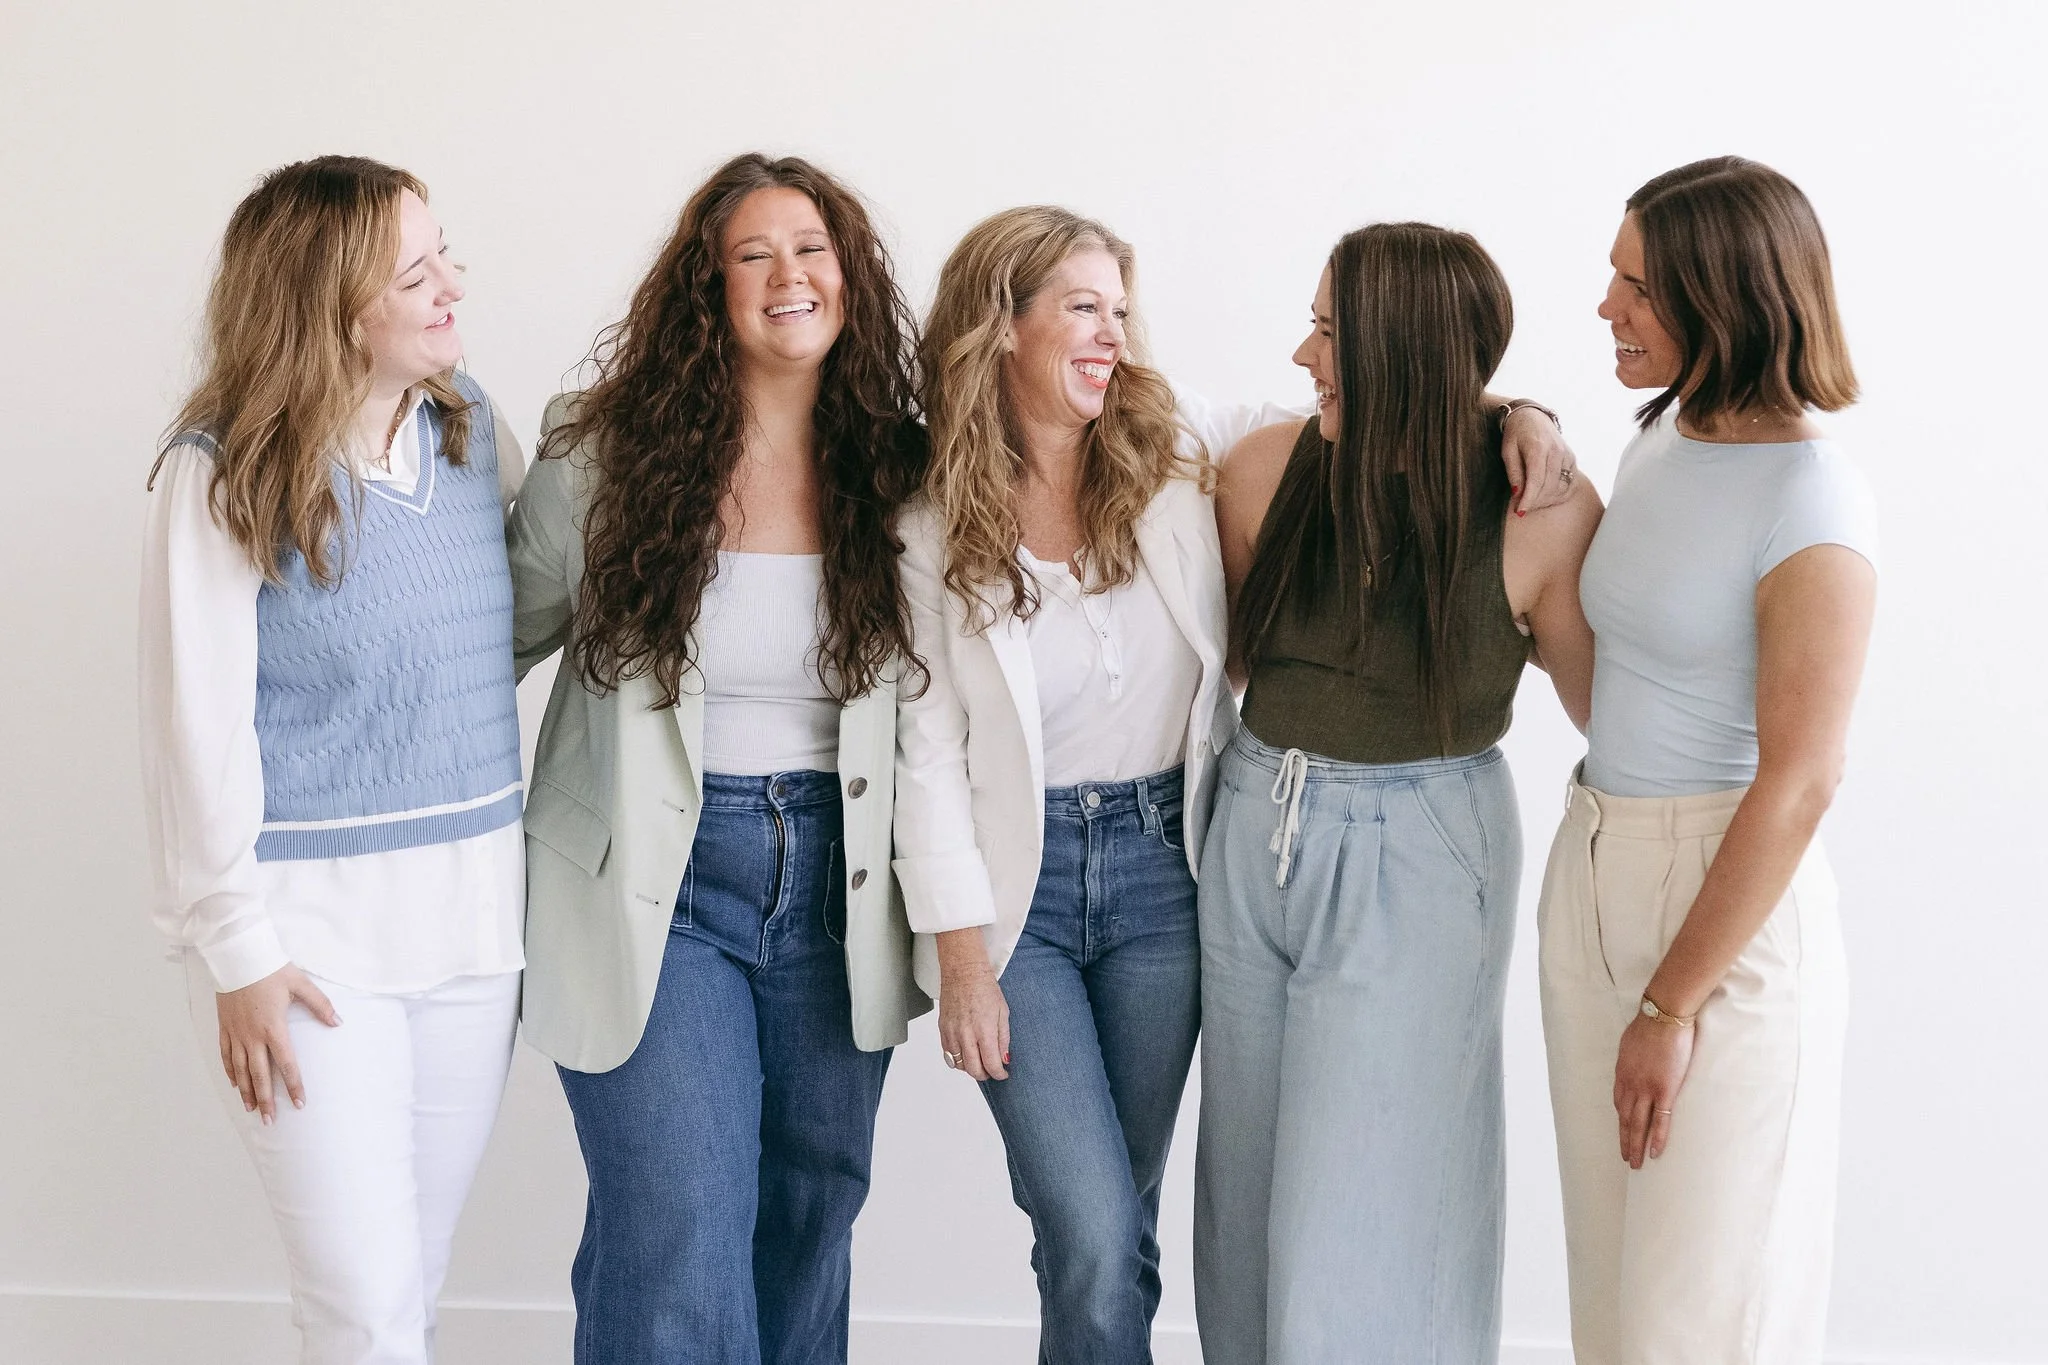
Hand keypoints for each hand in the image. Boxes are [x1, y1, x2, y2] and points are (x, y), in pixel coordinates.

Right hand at [215, 965, 340, 1122]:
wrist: (237, 958)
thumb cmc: (270, 969)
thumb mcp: (300, 984)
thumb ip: (320, 1004)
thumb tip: (338, 1022)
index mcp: (274, 1028)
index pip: (287, 1064)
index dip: (293, 1086)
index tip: (299, 1104)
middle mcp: (253, 1036)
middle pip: (260, 1075)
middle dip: (267, 1100)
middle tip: (271, 1121)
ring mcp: (236, 1034)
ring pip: (241, 1070)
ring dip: (247, 1092)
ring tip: (252, 1110)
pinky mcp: (224, 1028)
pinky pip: (226, 1055)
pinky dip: (231, 1072)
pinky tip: (235, 1084)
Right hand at [935, 929, 1008, 1080]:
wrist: (963, 972)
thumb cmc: (985, 988)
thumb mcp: (1003, 1012)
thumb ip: (1003, 1038)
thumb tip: (1004, 1058)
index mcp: (984, 1029)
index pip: (991, 1064)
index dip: (999, 1073)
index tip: (1003, 1073)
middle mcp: (966, 1034)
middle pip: (973, 1069)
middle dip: (985, 1075)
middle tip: (992, 1071)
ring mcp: (952, 1032)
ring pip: (958, 1065)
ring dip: (970, 1068)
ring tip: (980, 1061)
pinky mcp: (942, 1029)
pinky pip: (948, 1055)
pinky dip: (957, 1060)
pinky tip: (967, 1054)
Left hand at [1502, 406, 1578, 514]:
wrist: (1533, 417)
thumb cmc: (1516, 434)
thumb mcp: (1508, 451)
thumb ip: (1514, 473)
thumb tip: (1518, 495)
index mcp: (1538, 448)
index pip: (1536, 480)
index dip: (1528, 499)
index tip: (1519, 512)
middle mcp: (1557, 452)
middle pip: (1549, 487)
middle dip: (1535, 502)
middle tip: (1522, 508)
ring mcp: (1567, 455)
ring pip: (1561, 488)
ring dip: (1546, 501)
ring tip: (1532, 503)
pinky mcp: (1572, 460)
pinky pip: (1570, 484)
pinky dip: (1559, 495)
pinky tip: (1547, 498)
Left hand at [1613, 1014, 1694, 1168]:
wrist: (1663, 1017)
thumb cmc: (1649, 1025)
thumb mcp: (1630, 1043)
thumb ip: (1632, 1057)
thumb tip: (1635, 1062)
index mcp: (1622, 1073)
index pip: (1619, 1102)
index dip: (1621, 1119)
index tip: (1623, 1130)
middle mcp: (1630, 1085)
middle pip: (1625, 1118)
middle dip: (1624, 1140)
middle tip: (1625, 1158)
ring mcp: (1646, 1089)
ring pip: (1638, 1124)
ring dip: (1635, 1145)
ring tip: (1635, 1163)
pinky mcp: (1665, 1091)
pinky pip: (1660, 1120)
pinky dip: (1657, 1138)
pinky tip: (1655, 1152)